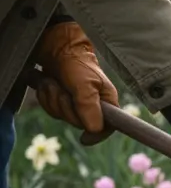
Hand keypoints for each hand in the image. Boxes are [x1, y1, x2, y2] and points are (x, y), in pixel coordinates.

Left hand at [33, 22, 118, 144]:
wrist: (57, 48)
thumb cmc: (77, 64)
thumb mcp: (85, 84)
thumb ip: (90, 106)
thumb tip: (95, 130)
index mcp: (107, 103)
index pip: (108, 128)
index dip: (97, 135)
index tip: (85, 138)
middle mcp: (93, 106)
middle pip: (78, 123)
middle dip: (65, 107)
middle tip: (63, 90)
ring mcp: (76, 105)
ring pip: (61, 116)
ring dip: (52, 99)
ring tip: (54, 82)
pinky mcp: (61, 101)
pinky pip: (51, 109)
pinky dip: (46, 96)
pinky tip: (48, 83)